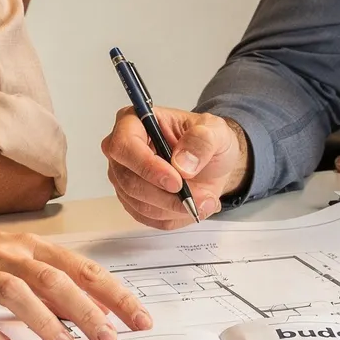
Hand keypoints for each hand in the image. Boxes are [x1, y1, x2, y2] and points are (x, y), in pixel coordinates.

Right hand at [0, 221, 153, 339]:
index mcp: (28, 247)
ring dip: (44, 320)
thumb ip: (49, 283)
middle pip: (55, 280)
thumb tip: (92, 312)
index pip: (81, 268)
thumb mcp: (11, 261)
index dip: (113, 294)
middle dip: (87, 311)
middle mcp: (6, 255)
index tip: (139, 318)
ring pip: (17, 293)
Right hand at [100, 106, 248, 229]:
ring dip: (175, 208)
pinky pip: (148, 218)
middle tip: (199, 197)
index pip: (124, 145)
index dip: (147, 167)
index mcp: (135, 121)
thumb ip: (202, 141)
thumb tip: (182, 163)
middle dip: (166, 196)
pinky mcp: (132, 201)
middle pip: (129, 181)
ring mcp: (124, 177)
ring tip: (205, 201)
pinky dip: (174, 217)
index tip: (176, 181)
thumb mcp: (216, 131)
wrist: (212, 164)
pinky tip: (193, 206)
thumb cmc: (207, 141)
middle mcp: (123, 150)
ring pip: (140, 204)